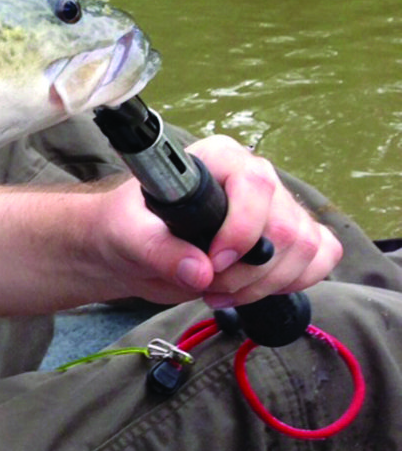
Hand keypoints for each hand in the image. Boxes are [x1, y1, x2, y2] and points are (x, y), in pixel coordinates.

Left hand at [96, 135, 341, 306]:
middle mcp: (256, 178)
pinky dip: (294, 281)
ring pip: (307, 248)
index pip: (255, 185)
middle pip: (287, 228)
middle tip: (208, 286)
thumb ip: (160, 250)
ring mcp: (279, 207)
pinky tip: (255, 289)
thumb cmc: (127, 225)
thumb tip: (201, 272)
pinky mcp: (290, 237)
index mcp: (218, 159)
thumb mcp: (128, 235)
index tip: (212, 264)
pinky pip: (322, 256)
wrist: (132, 245)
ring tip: (220, 292)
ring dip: (266, 284)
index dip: (241, 231)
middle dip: (249, 272)